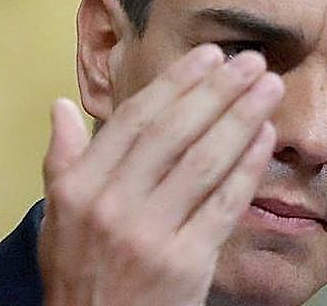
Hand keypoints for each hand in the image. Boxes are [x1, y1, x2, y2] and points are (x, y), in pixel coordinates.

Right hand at [39, 44, 283, 305]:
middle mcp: (113, 204)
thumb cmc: (81, 271)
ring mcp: (150, 234)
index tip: (209, 55)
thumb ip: (61, 160)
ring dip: (242, 118)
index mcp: (80, 186)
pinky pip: (224, 204)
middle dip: (219, 90)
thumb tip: (59, 107)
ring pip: (205, 161)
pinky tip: (266, 138)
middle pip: (176, 132)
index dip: (177, 83)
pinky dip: (248, 168)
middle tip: (252, 61)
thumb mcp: (56, 217)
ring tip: (270, 87)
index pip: (136, 119)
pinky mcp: (186, 263)